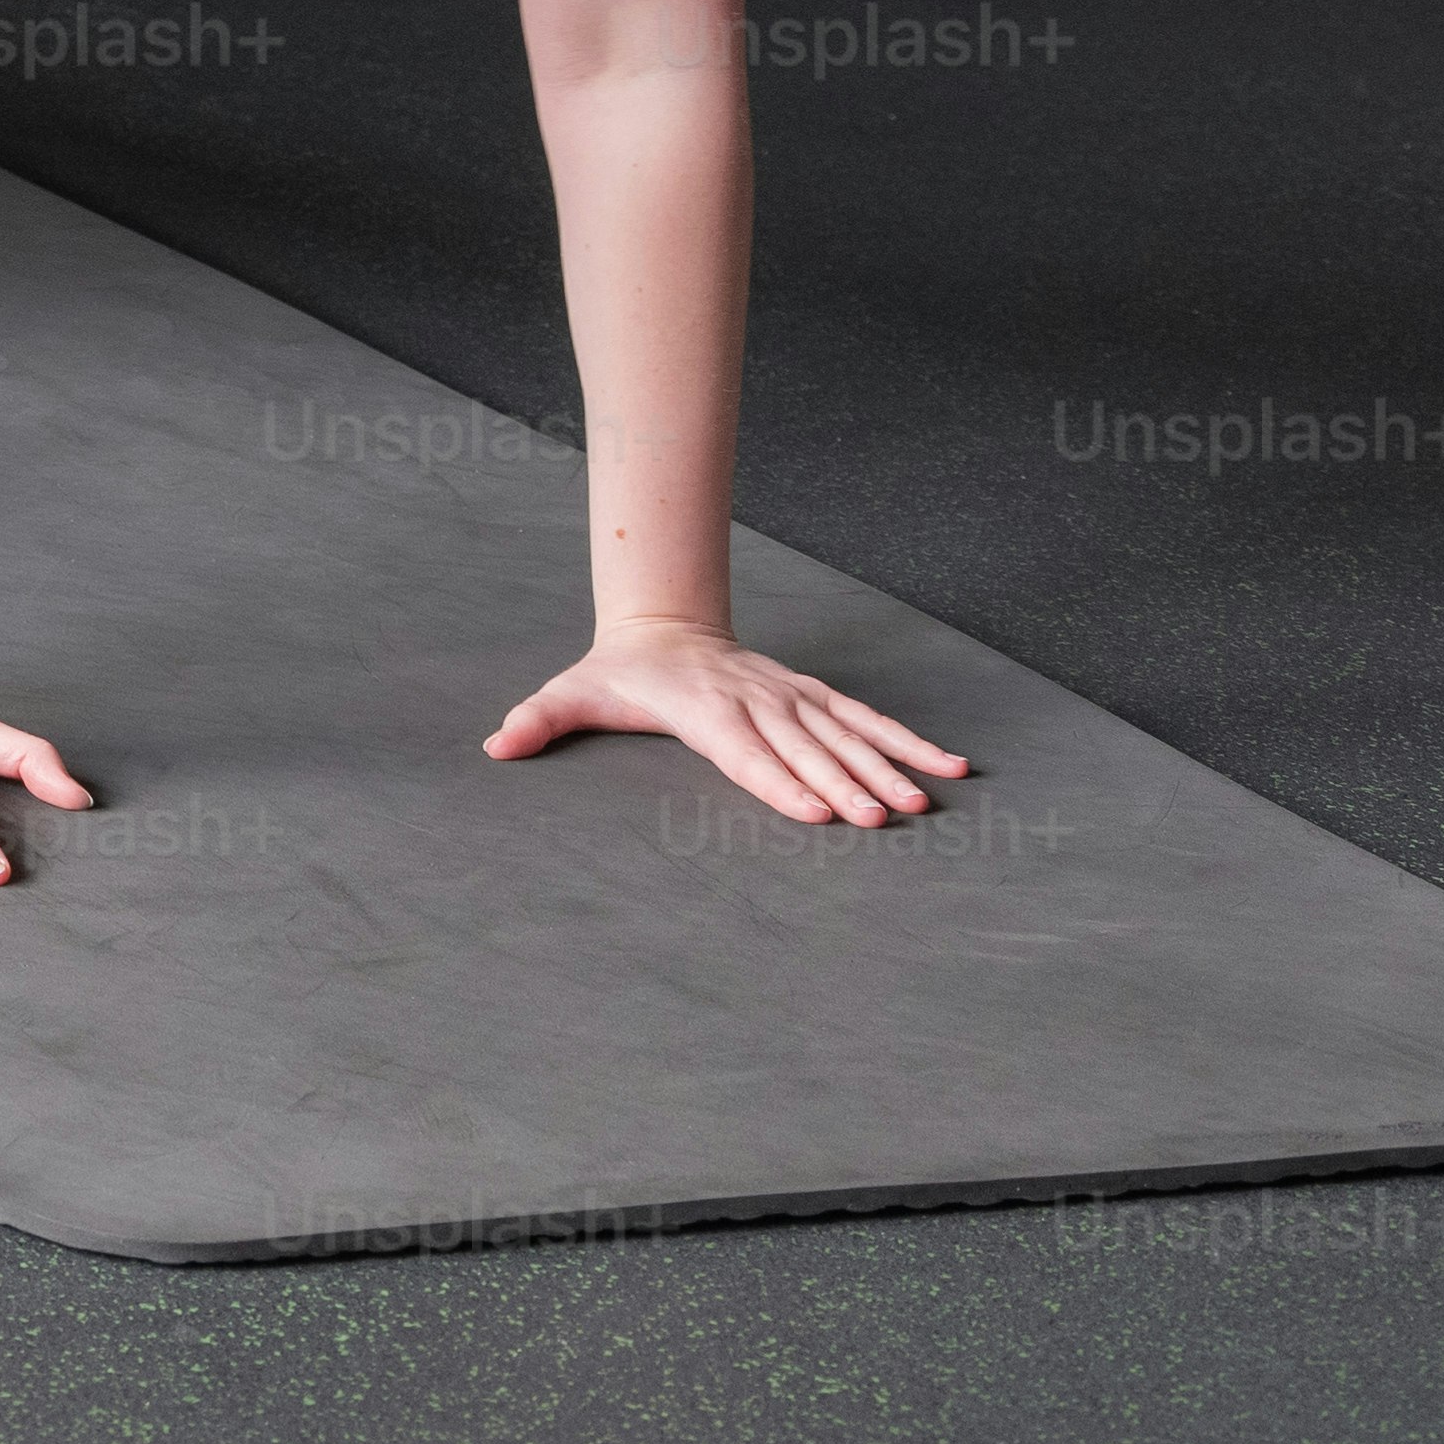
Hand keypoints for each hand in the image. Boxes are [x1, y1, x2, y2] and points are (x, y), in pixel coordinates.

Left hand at [484, 622, 972, 827]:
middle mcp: (754, 699)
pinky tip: (948, 765)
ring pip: (845, 732)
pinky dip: (907, 739)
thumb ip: (538, 720)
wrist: (661, 624)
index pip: (744, 750)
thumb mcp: (571, 692)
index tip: (817, 813)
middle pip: (804, 747)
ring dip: (886, 765)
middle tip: (882, 819)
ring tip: (927, 799)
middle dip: (844, 783)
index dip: (779, 781)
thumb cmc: (617, 673)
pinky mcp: (811, 694)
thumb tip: (495, 745)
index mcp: (703, 707)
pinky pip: (866, 717)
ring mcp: (788, 695)